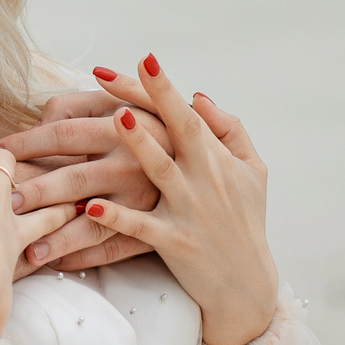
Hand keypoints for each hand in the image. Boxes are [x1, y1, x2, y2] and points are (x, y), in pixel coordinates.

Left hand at [0, 88, 171, 272]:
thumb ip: (82, 102)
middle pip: (73, 179)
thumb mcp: (126, 100)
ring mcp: (147, 200)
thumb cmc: (159, 126)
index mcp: (123, 127)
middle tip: (3, 203)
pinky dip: (86, 257)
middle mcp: (133, 163)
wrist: (217, 158)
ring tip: (29, 248)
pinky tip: (59, 262)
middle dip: (35, 193)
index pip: (62, 134)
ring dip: (58, 236)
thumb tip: (39, 121)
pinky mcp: (162, 231)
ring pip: (94, 222)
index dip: (25, 144)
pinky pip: (118, 248)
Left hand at [81, 55, 278, 344]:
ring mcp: (188, 210)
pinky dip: (117, 218)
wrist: (247, 286)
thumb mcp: (253, 172)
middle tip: (121, 75)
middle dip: (152, 99)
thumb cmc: (246, 221)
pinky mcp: (174, 243)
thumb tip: (198, 97)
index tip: (143, 58)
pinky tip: (91, 206)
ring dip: (139, 143)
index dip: (163, 87)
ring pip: (159, 171)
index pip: (186, 114)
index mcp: (216, 159)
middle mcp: (202, 178)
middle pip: (175, 131)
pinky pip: (141, 228)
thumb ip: (230, 130)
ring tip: (115, 118)